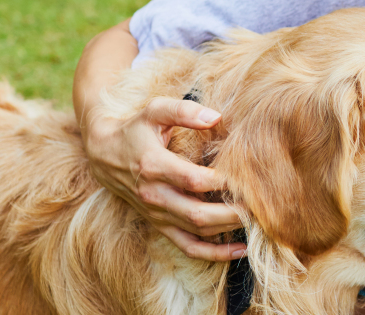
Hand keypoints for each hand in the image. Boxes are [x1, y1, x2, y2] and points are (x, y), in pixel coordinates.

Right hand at [84, 97, 245, 260]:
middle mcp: (154, 195)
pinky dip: (214, 254)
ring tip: (259, 221)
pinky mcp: (160, 225)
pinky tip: (241, 250)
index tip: (246, 175)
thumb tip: (216, 117)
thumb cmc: (135, 128)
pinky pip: (187, 246)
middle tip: (261, 204)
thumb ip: (184, 111)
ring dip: (229, 230)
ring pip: (197, 232)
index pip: (194, 180)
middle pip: (198, 214)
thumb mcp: (154, 110)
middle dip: (233, 213)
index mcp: (153, 166)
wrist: (103, 153)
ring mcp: (157, 214)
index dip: (223, 181)